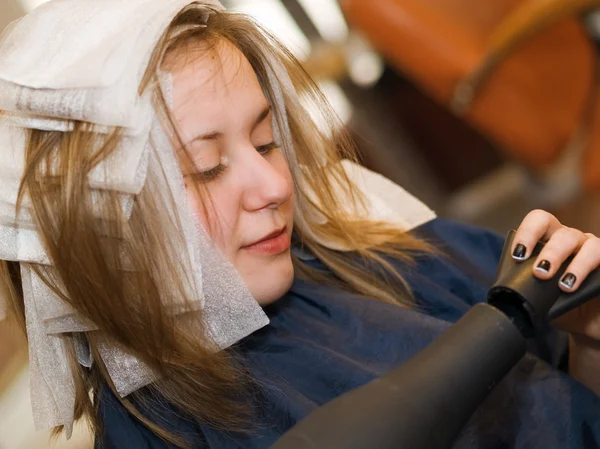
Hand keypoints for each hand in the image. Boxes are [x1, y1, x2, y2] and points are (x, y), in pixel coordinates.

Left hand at [511, 209, 599, 338]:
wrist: (584, 324)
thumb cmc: (558, 305)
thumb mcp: (537, 295)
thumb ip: (524, 286)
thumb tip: (509, 292)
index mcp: (550, 240)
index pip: (539, 221)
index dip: (528, 233)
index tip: (518, 255)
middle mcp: (574, 240)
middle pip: (563, 234)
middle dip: (550, 253)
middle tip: (540, 274)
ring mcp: (594, 251)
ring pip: (591, 244)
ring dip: (576, 264)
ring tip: (564, 285)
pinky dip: (590, 270)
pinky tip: (579, 286)